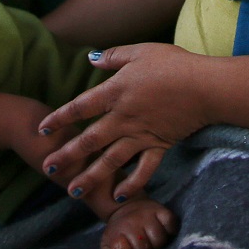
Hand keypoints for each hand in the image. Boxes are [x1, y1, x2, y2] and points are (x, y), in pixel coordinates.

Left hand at [39, 43, 211, 202]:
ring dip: (91, 177)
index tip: (43, 128)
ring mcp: (142, 135)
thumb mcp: (140, 51)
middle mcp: (124, 118)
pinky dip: (132, 185)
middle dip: (67, 155)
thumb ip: (113, 57)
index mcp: (116, 92)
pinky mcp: (160, 146)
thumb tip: (90, 59)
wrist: (206, 86)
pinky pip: (144, 170)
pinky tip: (119, 197)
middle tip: (47, 167)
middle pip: (90, 140)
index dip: (60, 118)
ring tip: (73, 191)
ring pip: (111, 161)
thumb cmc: (174, 64)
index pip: (80, 107)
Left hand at [100, 197, 177, 248]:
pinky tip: (163, 232)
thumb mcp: (108, 246)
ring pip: (160, 240)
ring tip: (151, 241)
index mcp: (117, 233)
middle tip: (140, 248)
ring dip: (157, 245)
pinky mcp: (163, 211)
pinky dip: (170, 230)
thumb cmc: (120, 232)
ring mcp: (148, 215)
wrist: (127, 205)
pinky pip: (171, 224)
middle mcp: (132, 221)